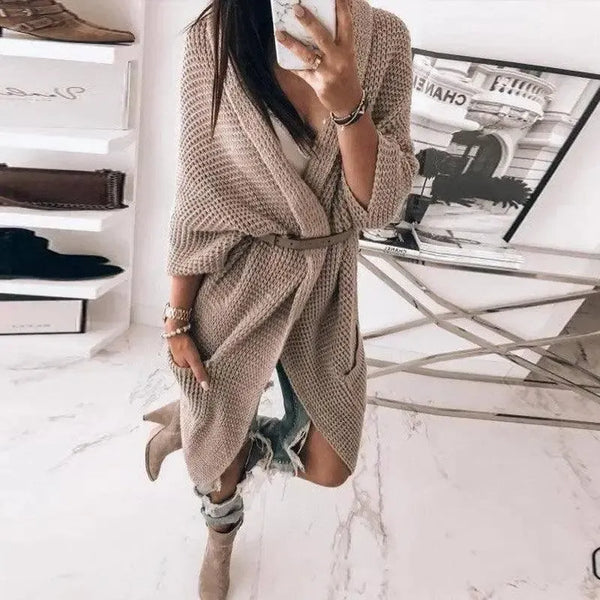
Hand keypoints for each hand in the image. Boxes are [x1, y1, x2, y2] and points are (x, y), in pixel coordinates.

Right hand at [165, 319, 209, 389]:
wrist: (177, 328)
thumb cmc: (183, 344)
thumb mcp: (193, 360)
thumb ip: (199, 372)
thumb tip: (205, 387)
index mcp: (181, 370)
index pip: (193, 380)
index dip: (202, 383)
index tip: (212, 386)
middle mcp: (181, 365)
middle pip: (194, 373)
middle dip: (203, 375)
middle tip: (216, 379)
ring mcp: (183, 358)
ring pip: (195, 366)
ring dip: (202, 367)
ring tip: (214, 370)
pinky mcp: (186, 351)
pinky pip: (195, 359)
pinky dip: (201, 360)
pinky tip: (207, 360)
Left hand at [275, 0, 362, 115]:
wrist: (349, 103)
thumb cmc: (346, 74)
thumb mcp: (347, 55)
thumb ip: (338, 40)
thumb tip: (321, 22)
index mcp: (348, 49)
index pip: (346, 24)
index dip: (341, 8)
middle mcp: (339, 59)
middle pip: (322, 37)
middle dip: (309, 23)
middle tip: (297, 9)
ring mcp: (328, 72)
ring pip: (307, 55)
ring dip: (292, 43)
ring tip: (279, 33)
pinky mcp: (318, 84)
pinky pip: (301, 72)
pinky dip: (292, 66)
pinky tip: (281, 59)